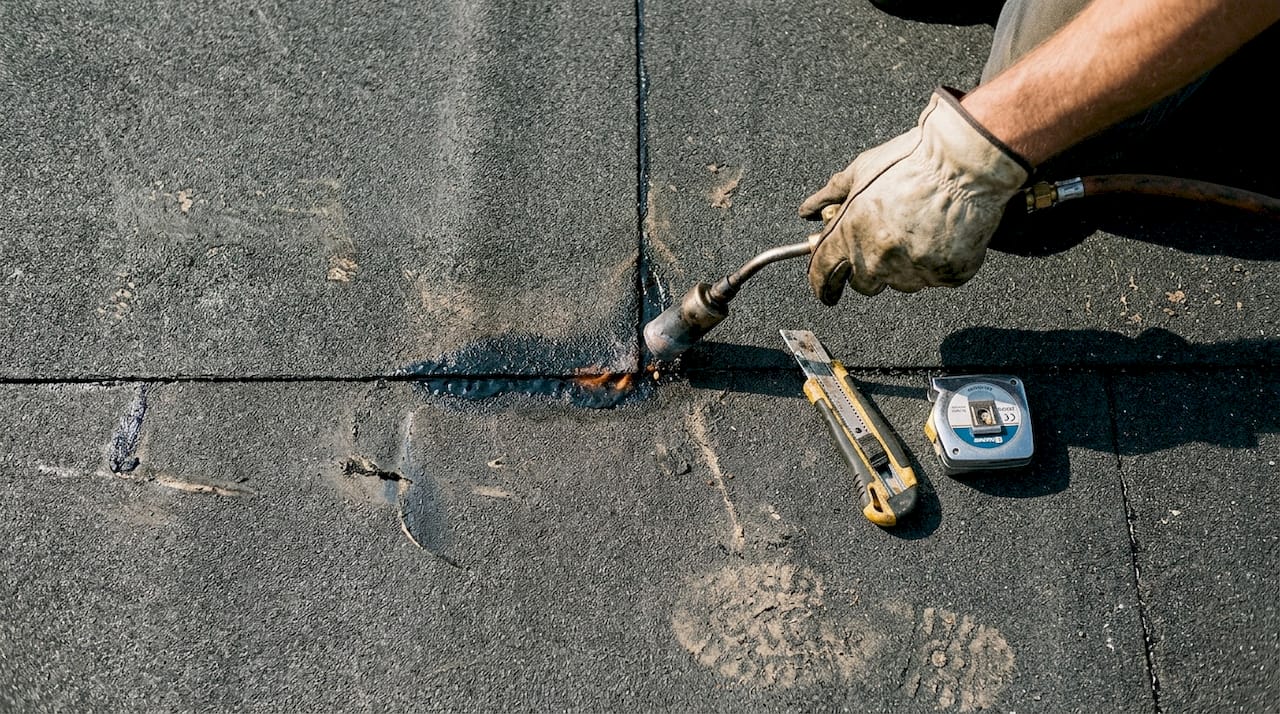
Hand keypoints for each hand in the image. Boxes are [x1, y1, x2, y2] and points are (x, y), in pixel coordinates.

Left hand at [799, 88, 1029, 303]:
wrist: (965, 161)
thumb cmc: (913, 159)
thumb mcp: (862, 169)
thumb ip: (831, 194)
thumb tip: (807, 209)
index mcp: (851, 235)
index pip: (823, 273)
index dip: (822, 284)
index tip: (826, 290)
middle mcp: (879, 260)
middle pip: (864, 284)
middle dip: (869, 268)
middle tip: (887, 239)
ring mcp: (915, 271)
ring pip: (902, 282)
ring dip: (905, 265)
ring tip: (920, 228)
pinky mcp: (948, 274)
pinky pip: (937, 277)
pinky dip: (939, 261)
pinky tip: (943, 233)